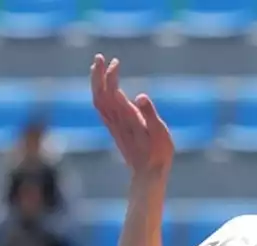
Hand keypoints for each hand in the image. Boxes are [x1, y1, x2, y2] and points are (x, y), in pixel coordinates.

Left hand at [90, 54, 173, 175]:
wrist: (147, 175)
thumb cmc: (158, 154)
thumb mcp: (160, 133)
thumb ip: (150, 114)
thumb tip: (141, 96)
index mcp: (127, 118)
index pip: (112, 92)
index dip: (110, 76)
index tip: (115, 62)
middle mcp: (117, 121)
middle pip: (99, 94)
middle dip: (97, 75)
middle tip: (99, 58)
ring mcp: (114, 126)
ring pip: (98, 101)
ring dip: (97, 83)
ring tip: (98, 69)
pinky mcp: (115, 131)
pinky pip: (101, 109)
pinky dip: (100, 95)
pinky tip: (104, 91)